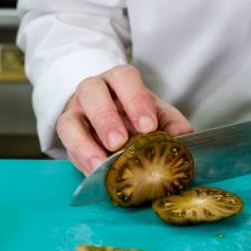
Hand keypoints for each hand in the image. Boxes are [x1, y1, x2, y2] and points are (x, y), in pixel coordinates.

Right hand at [57, 64, 192, 174]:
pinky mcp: (67, 134)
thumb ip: (172, 124)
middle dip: (106, 118)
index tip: (148, 125)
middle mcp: (93, 90)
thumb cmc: (135, 115)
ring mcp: (75, 111)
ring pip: (70, 120)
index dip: (135, 100)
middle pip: (92, 92)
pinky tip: (96, 172)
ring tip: (102, 162)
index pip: (124, 79)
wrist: (111, 120)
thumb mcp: (158, 115)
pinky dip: (81, 159)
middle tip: (120, 142)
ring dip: (85, 143)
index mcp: (119, 80)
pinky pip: (66, 145)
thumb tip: (184, 138)